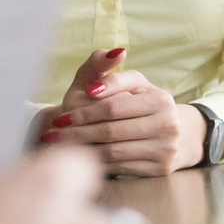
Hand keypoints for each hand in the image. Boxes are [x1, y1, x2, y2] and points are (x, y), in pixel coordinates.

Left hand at [39, 49, 205, 176]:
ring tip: (60, 148)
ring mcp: (166, 150)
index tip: (62, 117)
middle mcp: (168, 126)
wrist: (170, 133)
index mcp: (160, 100)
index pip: (113, 107)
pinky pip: (121, 168)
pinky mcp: (160, 170)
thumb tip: (115, 53)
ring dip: (83, 150)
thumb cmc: (139, 102)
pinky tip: (81, 160)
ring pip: (114, 153)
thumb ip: (110, 66)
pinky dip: (98, 164)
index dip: (85, 112)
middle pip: (111, 131)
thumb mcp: (128, 81)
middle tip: (53, 136)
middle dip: (79, 133)